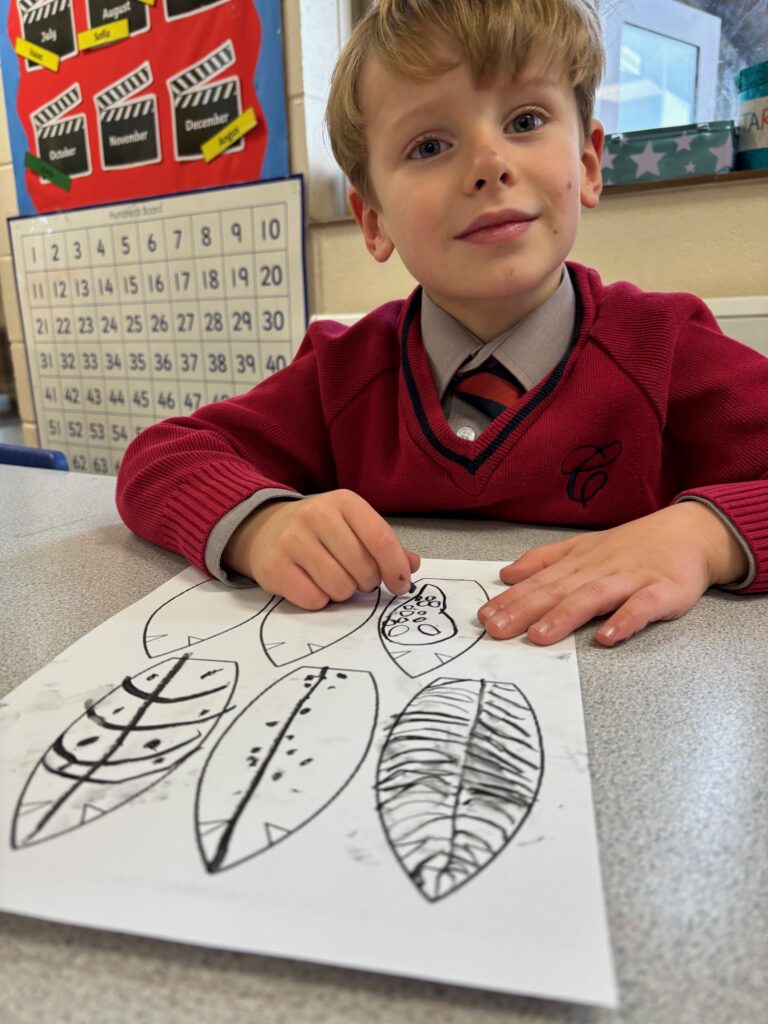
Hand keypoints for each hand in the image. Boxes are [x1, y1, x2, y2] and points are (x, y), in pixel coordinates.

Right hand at [223, 490, 419, 608]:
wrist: (264, 530)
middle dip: (367, 582)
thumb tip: (413, 565)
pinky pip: (314, 600)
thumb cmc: (320, 531)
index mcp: (344, 502)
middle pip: (363, 568)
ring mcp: (292, 541)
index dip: (396, 568)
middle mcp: (316, 516)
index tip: (400, 585)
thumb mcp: (352, 526)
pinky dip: (320, 600)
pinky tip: (313, 584)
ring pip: (340, 587)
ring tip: (333, 579)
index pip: (381, 539)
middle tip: (357, 578)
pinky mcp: (274, 568)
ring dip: (343, 592)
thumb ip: (384, 545)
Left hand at [477, 503, 747, 646]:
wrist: (690, 533)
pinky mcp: (662, 592)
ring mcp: (630, 580)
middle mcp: (598, 570)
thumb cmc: (632, 546)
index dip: (511, 599)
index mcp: (578, 563)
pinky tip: (606, 638)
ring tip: (539, 636)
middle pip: (557, 591)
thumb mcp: (583, 548)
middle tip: (495, 629)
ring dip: (564, 616)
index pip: (539, 582)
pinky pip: (641, 607)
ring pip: (592, 597)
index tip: (483, 617)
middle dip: (524, 610)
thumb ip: (544, 561)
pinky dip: (625, 621)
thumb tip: (506, 574)